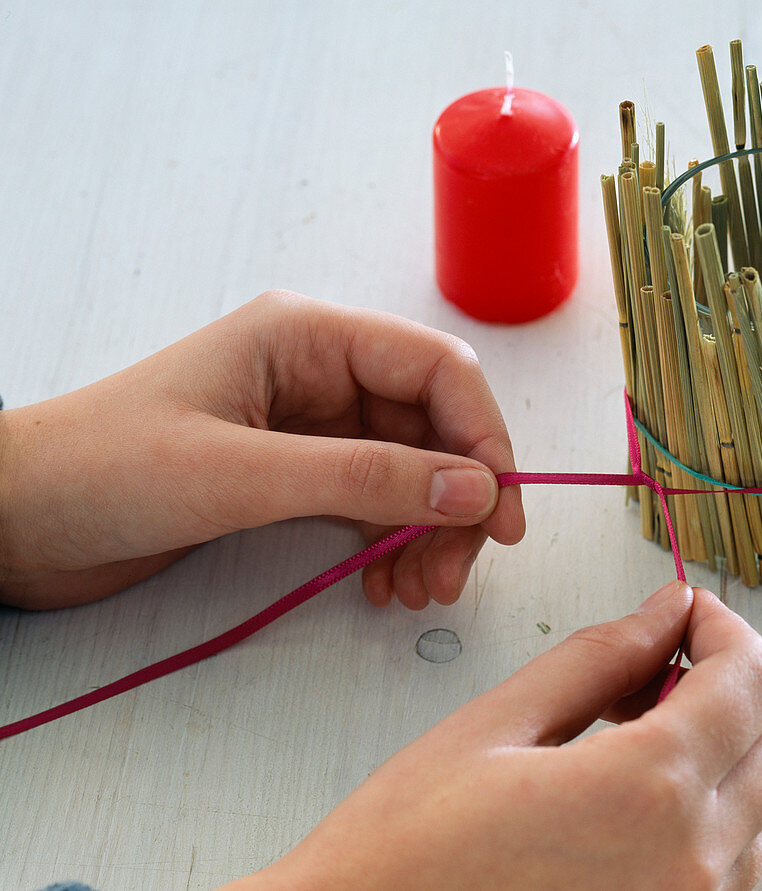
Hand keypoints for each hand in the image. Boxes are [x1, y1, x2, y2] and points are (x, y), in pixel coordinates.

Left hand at [0, 290, 523, 608]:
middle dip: (454, 499)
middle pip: (431, 427)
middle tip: (456, 571)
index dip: (482, 437)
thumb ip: (362, 478)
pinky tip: (387, 584)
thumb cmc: (104, 471)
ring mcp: (309, 425)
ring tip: (421, 591)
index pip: (435, 370)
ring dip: (428, 530)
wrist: (16, 520)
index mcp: (307, 337)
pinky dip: (392, 543)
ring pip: (409, 470)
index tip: (500, 513)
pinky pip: (372, 501)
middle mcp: (319, 372)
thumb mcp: (239, 474)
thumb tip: (474, 489)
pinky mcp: (294, 474)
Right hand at [227, 584, 761, 890]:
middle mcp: (689, 865)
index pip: (752, 680)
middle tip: (649, 669)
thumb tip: (666, 612)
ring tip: (628, 732)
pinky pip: (734, 862)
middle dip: (728, 684)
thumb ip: (598, 659)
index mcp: (646, 792)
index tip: (687, 614)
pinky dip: (707, 809)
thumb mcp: (495, 727)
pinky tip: (631, 793)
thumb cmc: (404, 852)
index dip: (727, 627)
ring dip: (721, 747)